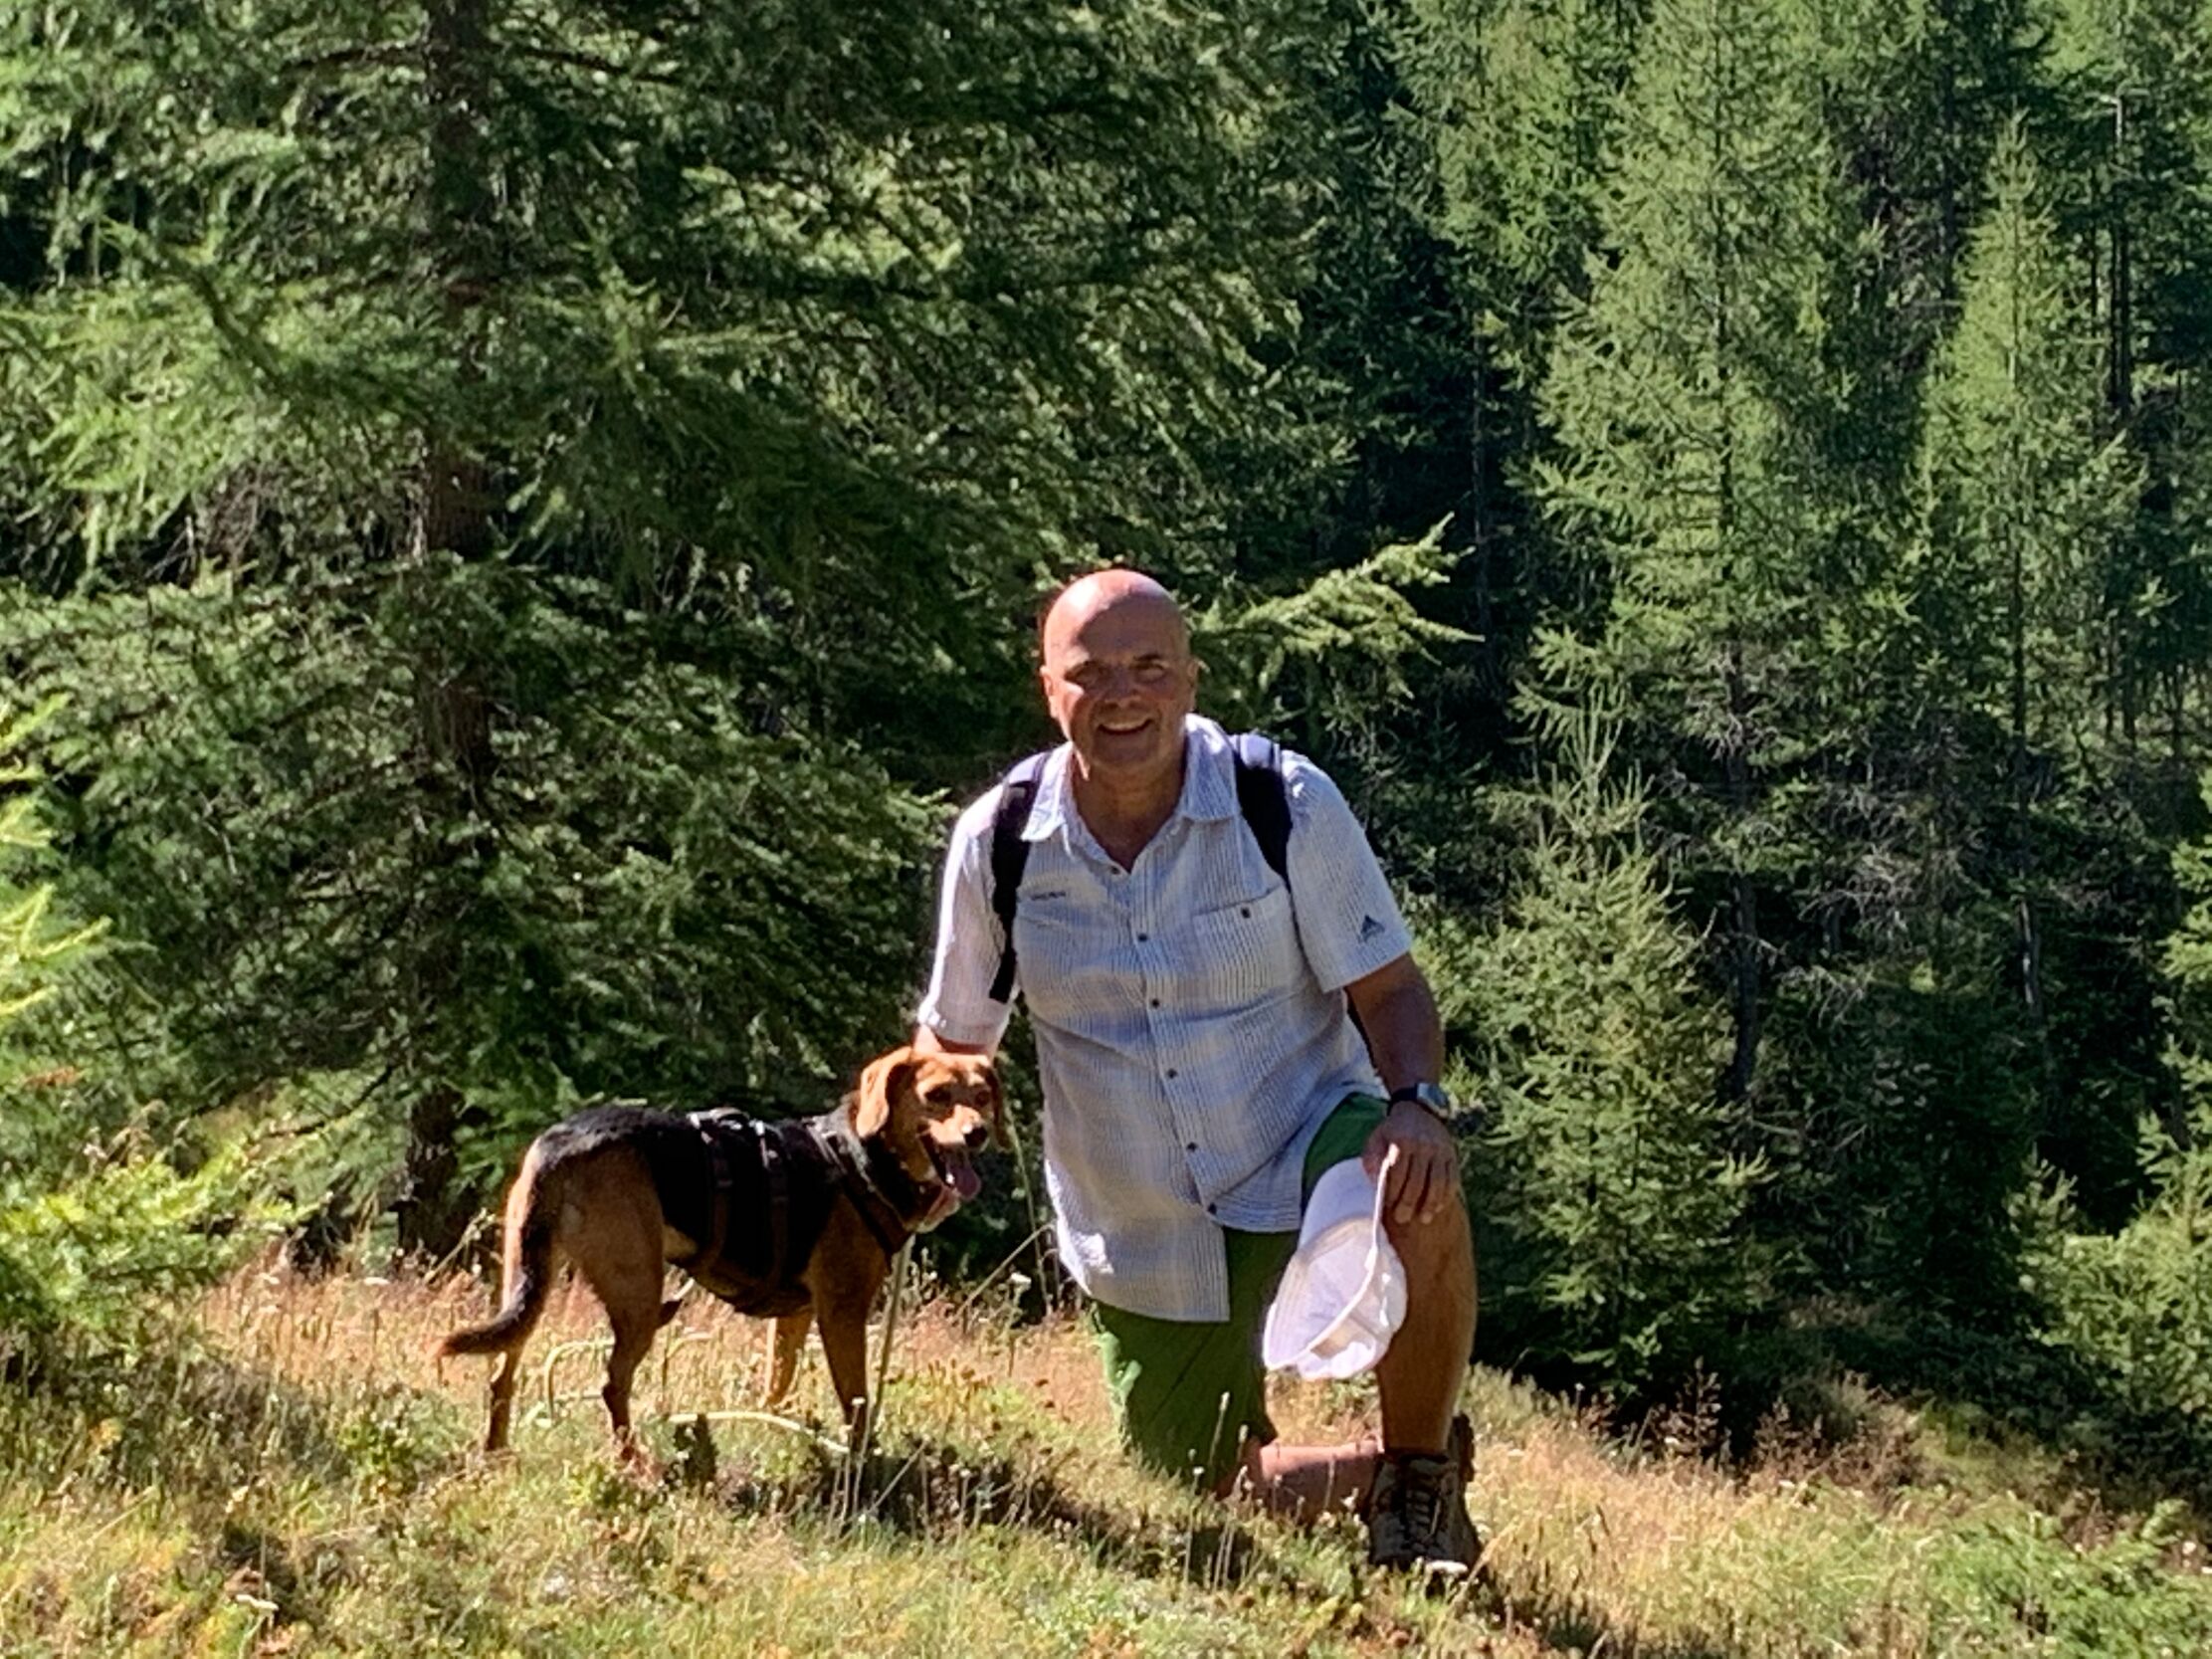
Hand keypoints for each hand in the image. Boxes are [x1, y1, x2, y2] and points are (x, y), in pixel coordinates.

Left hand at [1362, 1100, 1459, 1225]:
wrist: (1418, 1110)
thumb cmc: (1393, 1131)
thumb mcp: (1377, 1138)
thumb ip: (1372, 1158)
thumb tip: (1376, 1182)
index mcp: (1402, 1141)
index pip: (1398, 1171)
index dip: (1392, 1190)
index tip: (1387, 1205)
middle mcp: (1423, 1145)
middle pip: (1417, 1180)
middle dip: (1409, 1202)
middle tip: (1401, 1218)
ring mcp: (1440, 1150)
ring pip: (1438, 1182)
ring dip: (1430, 1203)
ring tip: (1423, 1218)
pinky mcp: (1451, 1155)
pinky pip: (1452, 1178)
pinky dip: (1446, 1195)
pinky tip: (1438, 1208)